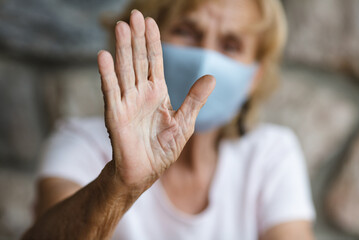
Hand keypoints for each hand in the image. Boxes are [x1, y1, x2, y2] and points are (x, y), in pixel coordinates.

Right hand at [97, 10, 214, 187]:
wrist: (145, 171)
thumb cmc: (162, 148)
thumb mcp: (184, 122)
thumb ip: (195, 99)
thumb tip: (212, 77)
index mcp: (157, 93)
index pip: (154, 62)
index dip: (152, 43)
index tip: (151, 22)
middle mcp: (140, 93)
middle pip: (137, 60)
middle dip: (136, 38)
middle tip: (135, 16)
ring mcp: (126, 102)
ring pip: (124, 70)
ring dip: (122, 49)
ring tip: (121, 27)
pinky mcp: (115, 115)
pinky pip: (111, 91)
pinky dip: (107, 75)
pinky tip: (104, 57)